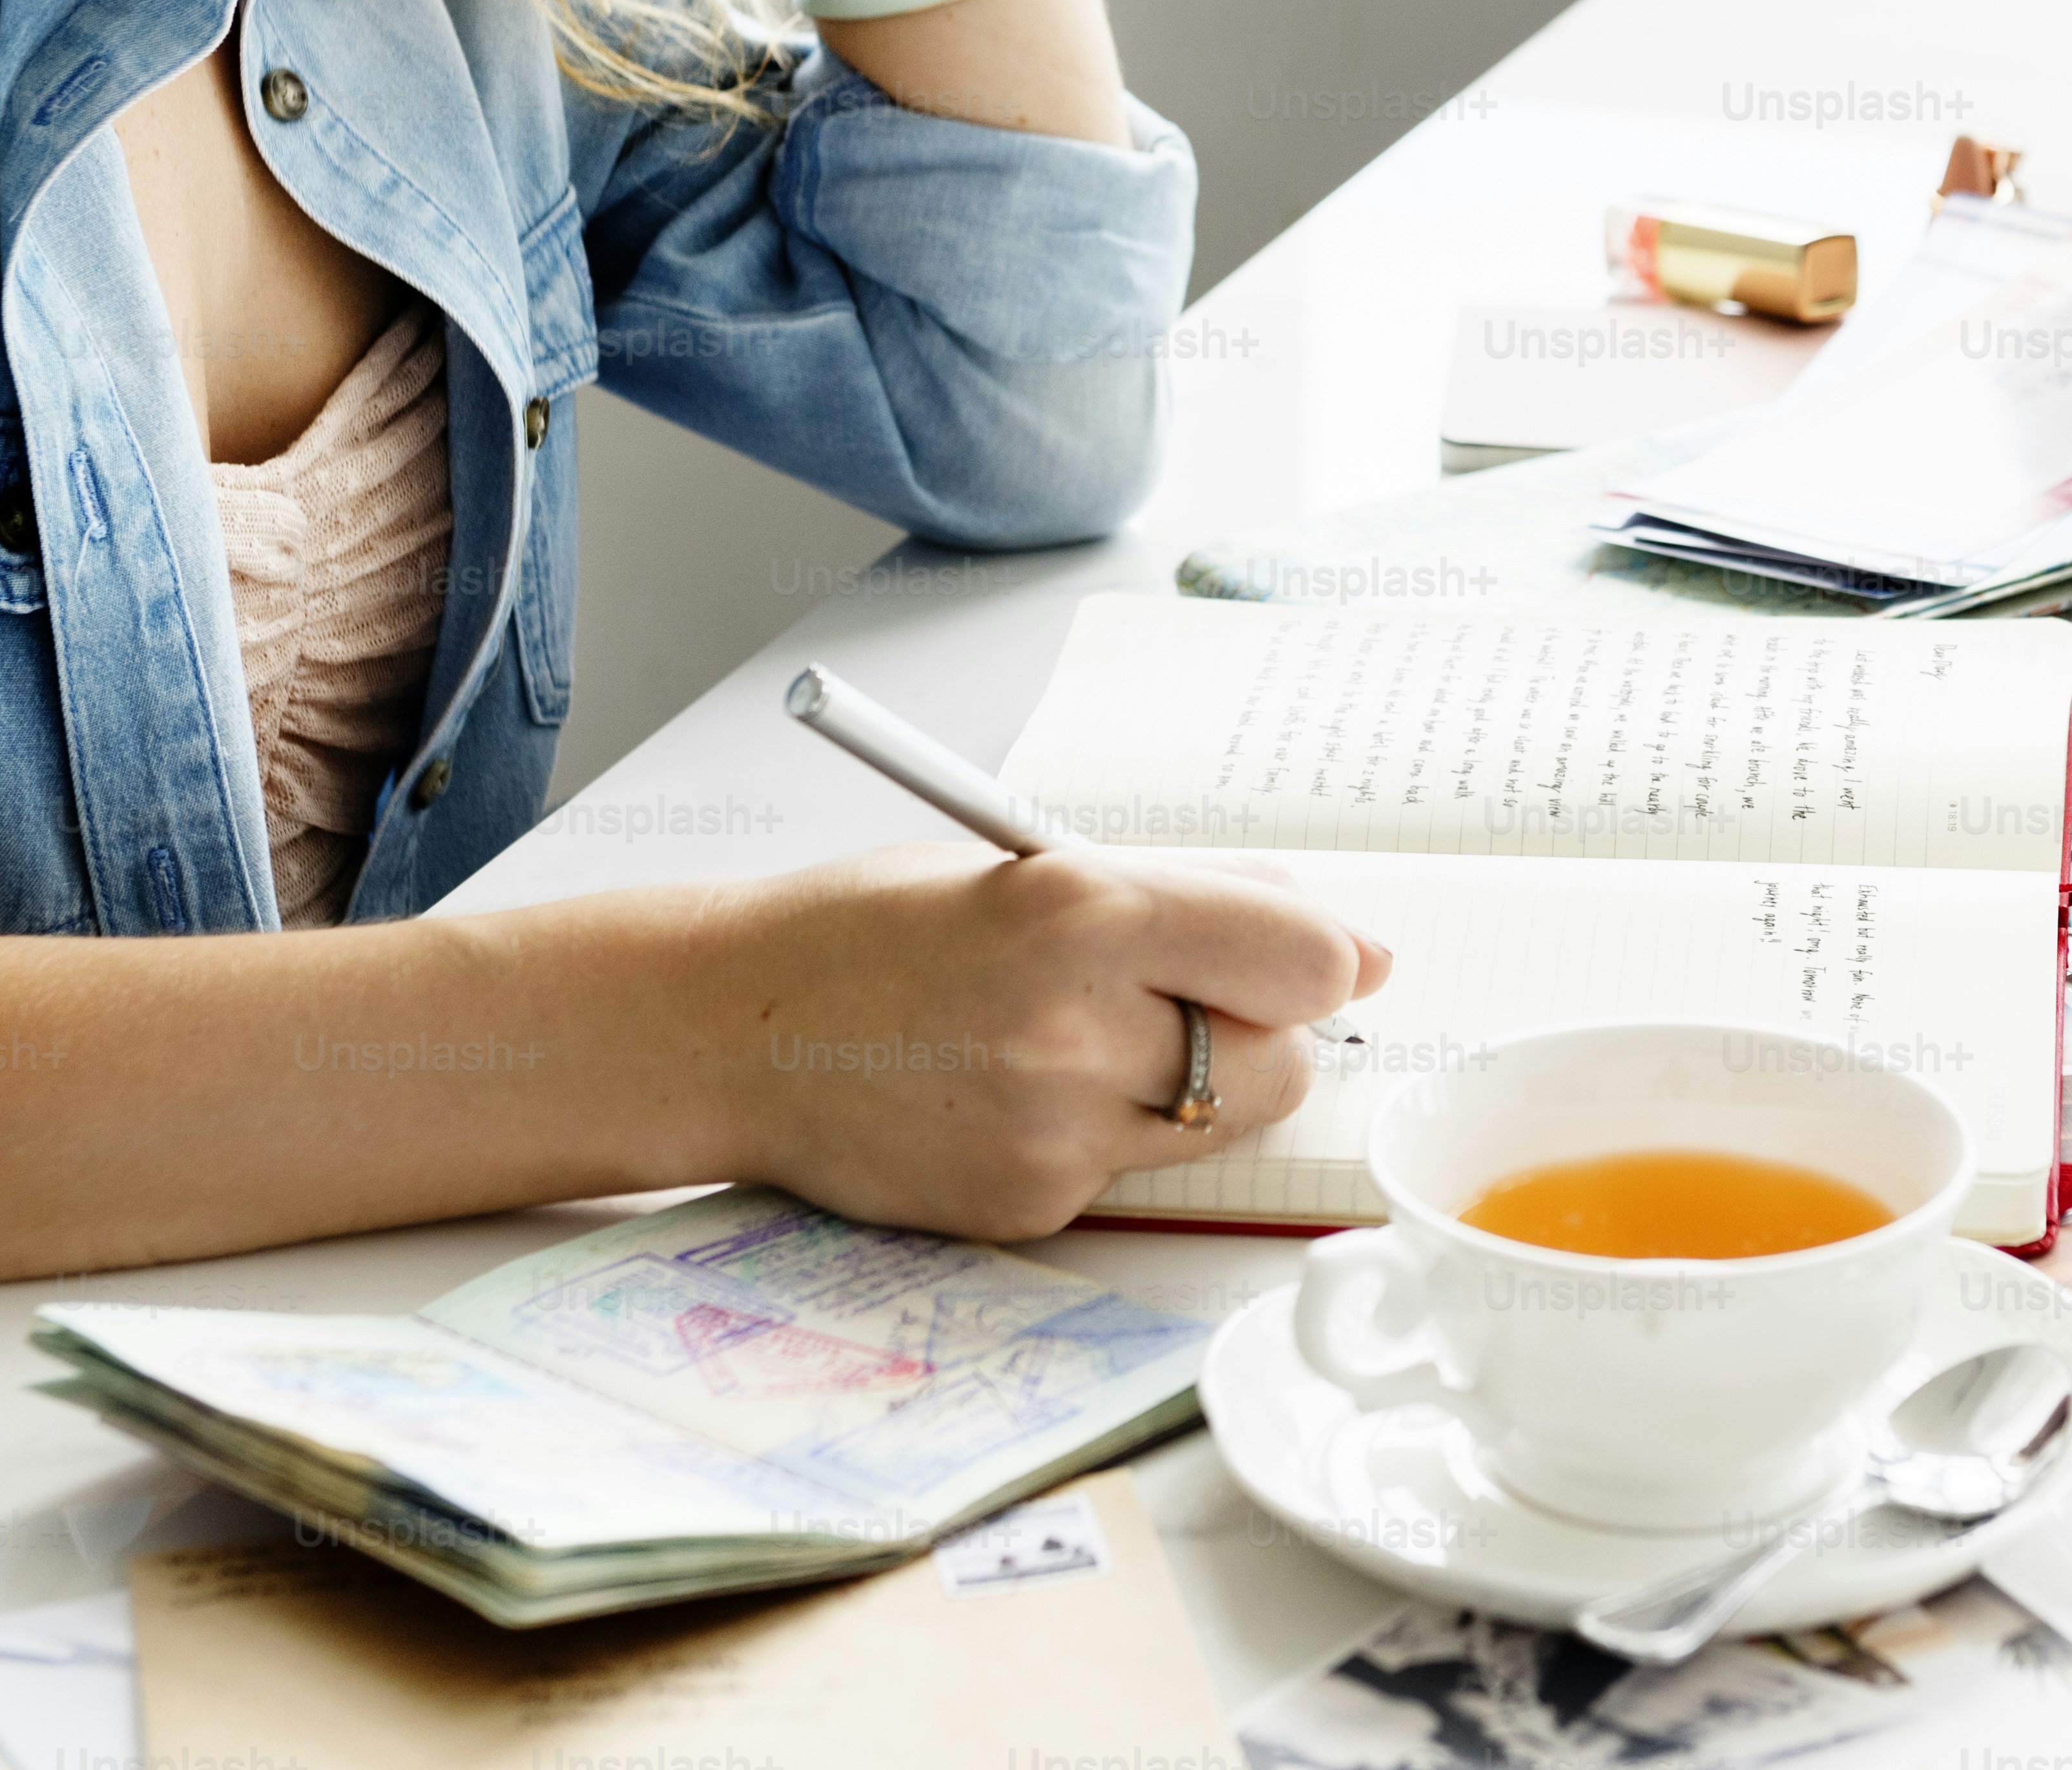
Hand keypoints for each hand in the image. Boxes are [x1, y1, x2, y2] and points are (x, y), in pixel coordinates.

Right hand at [688, 843, 1391, 1241]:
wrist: (726, 1028)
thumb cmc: (875, 928)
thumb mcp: (1034, 865)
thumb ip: (1192, 899)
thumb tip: (1345, 945)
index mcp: (1084, 911)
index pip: (1303, 961)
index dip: (1324, 959)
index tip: (1313, 955)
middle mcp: (1075, 1029)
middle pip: (1286, 1062)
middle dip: (1264, 1030)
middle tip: (1183, 996)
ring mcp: (1050, 1133)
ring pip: (1220, 1127)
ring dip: (1197, 1087)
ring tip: (1090, 1039)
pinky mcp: (1026, 1205)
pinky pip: (1134, 1175)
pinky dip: (1109, 1136)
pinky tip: (1020, 1094)